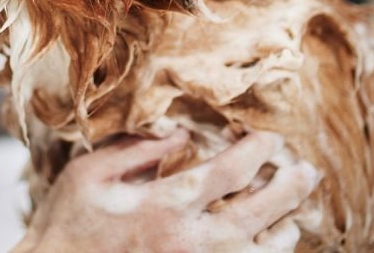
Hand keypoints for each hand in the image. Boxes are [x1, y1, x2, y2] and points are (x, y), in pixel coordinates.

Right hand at [22, 129, 320, 252]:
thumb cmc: (67, 222)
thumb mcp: (88, 172)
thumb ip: (135, 149)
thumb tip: (179, 132)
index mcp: (163, 206)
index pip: (229, 171)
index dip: (257, 149)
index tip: (269, 136)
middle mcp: (189, 241)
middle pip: (260, 212)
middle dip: (290, 186)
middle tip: (306, 169)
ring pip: (262, 251)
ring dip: (286, 228)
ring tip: (295, 212)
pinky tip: (270, 244)